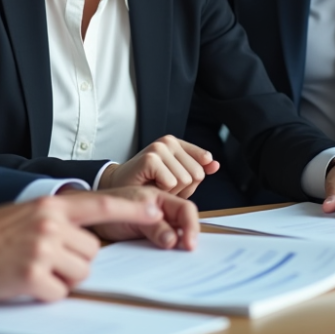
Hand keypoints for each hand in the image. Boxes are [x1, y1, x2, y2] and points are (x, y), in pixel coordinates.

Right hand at [0, 193, 162, 301]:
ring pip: (79, 274)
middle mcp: (50, 224)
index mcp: (51, 207)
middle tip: (44, 258)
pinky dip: (44, 293)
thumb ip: (58, 220)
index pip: (100, 205)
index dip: (131, 210)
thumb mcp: (28, 213)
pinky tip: (23, 281)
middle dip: (74, 262)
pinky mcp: (32, 276)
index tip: (156, 210)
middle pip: (91, 253)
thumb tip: (87, 239)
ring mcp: (42, 250)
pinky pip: (58, 293)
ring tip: (33, 267)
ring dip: (61, 278)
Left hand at [87, 185, 199, 249]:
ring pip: (178, 232)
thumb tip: (174, 240)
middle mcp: (161, 209)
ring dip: (182, 244)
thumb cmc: (104, 209)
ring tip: (181, 257)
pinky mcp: (150, 236)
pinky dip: (170, 250)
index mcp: (159, 198)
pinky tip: (169, 258)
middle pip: (185, 221)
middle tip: (188, 253)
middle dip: (190, 236)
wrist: (86, 216)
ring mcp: (157, 223)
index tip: (190, 245)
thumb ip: (152, 226)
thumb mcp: (129, 216)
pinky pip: (166, 242)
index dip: (191, 226)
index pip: (186, 209)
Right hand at [98, 135, 220, 197]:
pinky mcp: (150, 158)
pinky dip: (162, 191)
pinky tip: (150, 185)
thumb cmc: (147, 183)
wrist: (119, 187)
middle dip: (183, 188)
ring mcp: (158, 148)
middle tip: (163, 185)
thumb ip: (198, 169)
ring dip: (171, 191)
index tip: (175, 181)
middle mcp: (168, 141)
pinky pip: (171, 183)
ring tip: (156, 185)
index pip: (203, 162)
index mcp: (176, 143)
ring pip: (185, 180)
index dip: (192, 179)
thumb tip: (215, 164)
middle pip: (197, 174)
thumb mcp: (177, 177)